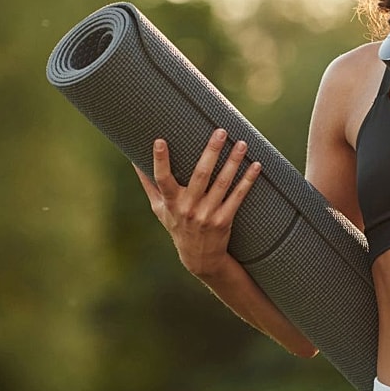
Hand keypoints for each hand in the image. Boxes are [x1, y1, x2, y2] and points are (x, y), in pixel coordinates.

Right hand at [135, 128, 261, 276]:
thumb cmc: (177, 227)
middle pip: (200, 175)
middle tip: (221, 131)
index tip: (160, 141)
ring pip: (222, 183)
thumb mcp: (160, 209)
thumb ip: (149, 185)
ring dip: (233, 162)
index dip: (160, 161)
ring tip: (242, 144)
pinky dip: (247, 181)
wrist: (199, 258)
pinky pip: (238, 197)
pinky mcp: (224, 220)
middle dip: (211, 152)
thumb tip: (133, 160)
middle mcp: (188, 208)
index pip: (162, 179)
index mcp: (171, 202)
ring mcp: (207, 214)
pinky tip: (256, 166)